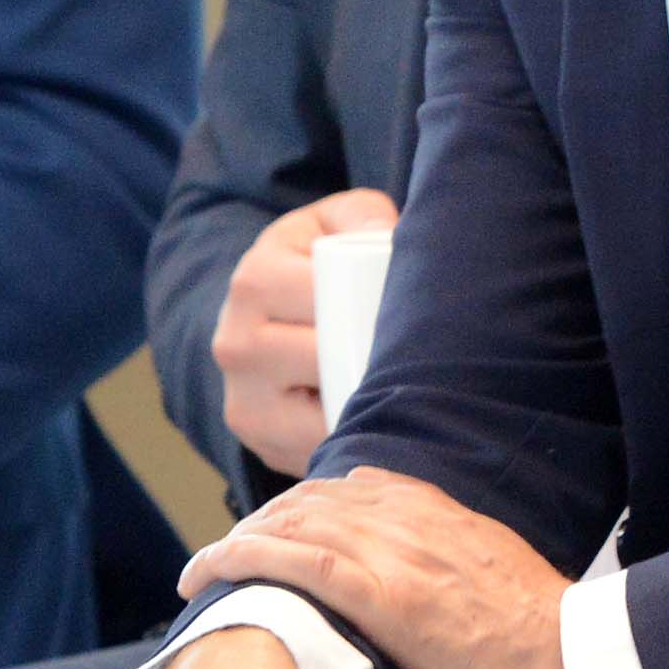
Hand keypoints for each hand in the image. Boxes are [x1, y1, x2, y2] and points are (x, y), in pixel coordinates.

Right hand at [211, 186, 397, 477]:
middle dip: (382, 360)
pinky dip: (361, 438)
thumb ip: (365, 219)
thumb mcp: (331, 226)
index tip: (419, 313)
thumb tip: (392, 242)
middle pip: (331, 360)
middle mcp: (236, 343)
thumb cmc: (310, 267)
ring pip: (329, 413)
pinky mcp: (261, 443)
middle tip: (432, 359)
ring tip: (415, 390)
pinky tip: (387, 422)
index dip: (381, 306)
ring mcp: (243, 401)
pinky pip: (323, 449)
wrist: (260, 322)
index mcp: (256, 280)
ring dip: (374, 406)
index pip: (330, 296)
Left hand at [229, 465, 578, 668]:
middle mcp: (409, 517)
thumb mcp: (495, 574)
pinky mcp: (382, 593)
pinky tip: (207, 571)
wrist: (575, 653)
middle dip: (258, 524)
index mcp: (437, 511)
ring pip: (290, 523)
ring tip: (203, 572)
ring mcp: (393, 551)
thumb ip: (453, 562)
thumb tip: (428, 581)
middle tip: (226, 560)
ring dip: (235, 541)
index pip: (349, 490)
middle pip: (308, 500)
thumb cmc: (543, 634)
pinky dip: (239, 558)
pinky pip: (292, 560)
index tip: (277, 533)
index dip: (300, 509)